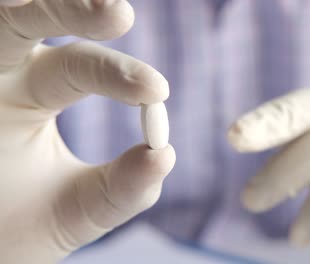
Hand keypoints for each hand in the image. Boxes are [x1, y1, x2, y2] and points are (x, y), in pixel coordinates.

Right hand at [0, 1, 174, 262]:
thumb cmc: (16, 225)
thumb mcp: (77, 209)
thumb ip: (124, 188)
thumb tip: (165, 155)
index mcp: (36, 89)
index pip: (82, 67)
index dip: (119, 75)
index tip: (157, 91)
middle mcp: (0, 73)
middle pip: (30, 20)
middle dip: (72, 10)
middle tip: (119, 11)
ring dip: (34, 8)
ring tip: (81, 7)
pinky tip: (11, 14)